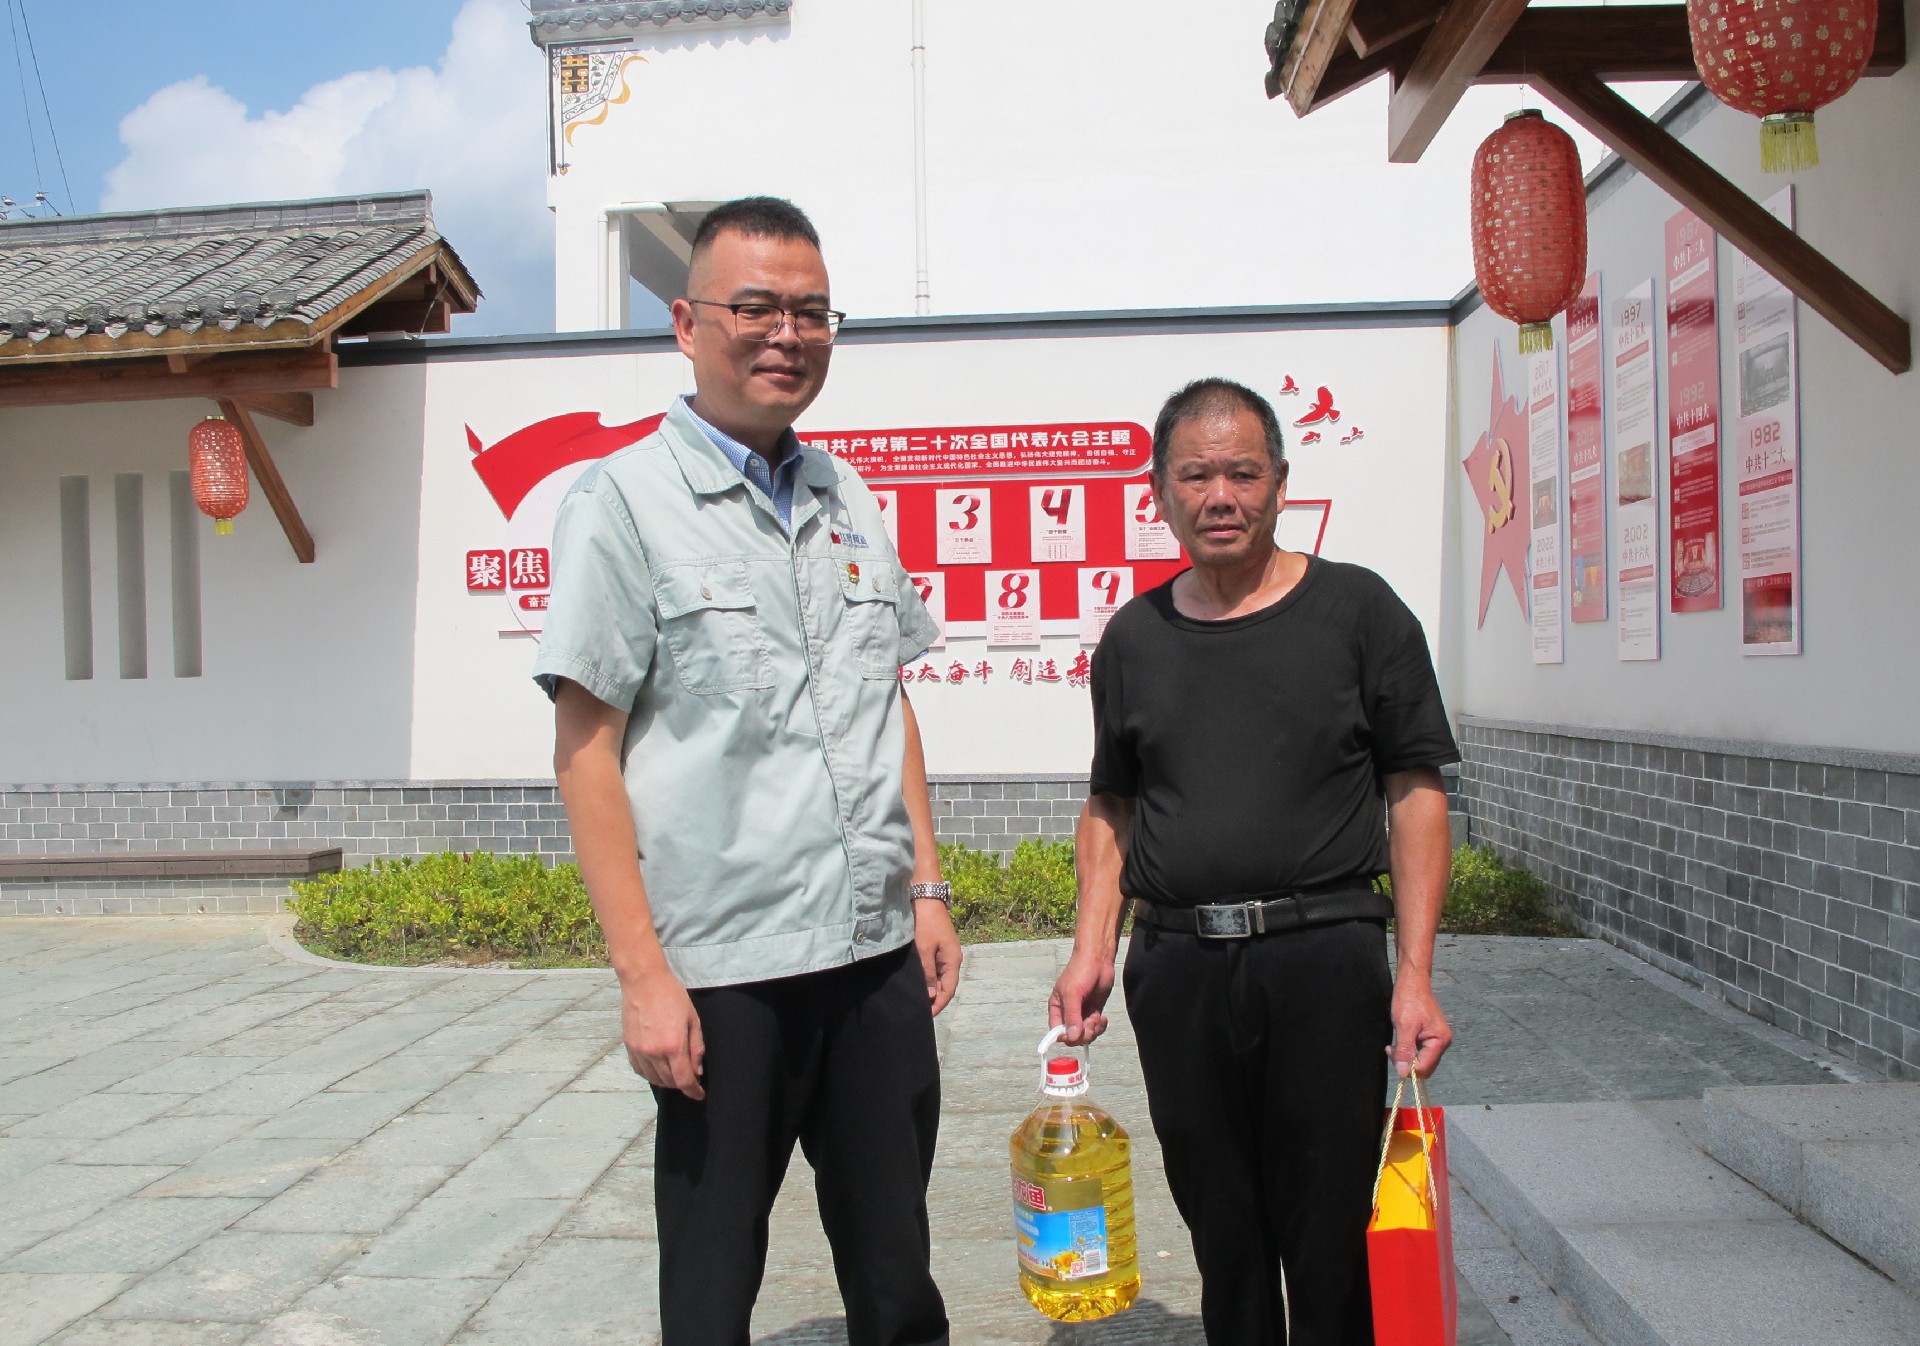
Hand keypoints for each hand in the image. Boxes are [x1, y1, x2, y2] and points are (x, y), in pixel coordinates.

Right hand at [621, 966, 705, 1099]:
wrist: (644, 981)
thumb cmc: (672, 996)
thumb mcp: (693, 1019)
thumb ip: (696, 1048)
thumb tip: (697, 1071)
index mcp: (673, 1045)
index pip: (684, 1080)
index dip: (693, 1091)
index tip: (699, 1094)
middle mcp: (654, 1052)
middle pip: (669, 1082)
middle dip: (682, 1084)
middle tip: (691, 1079)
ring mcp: (639, 1050)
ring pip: (654, 1079)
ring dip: (666, 1081)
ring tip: (676, 1074)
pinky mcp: (629, 1046)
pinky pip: (640, 1070)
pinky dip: (650, 1074)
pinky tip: (658, 1068)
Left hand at [915, 899, 961, 1015]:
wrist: (925, 898)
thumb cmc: (925, 924)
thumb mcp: (924, 950)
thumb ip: (928, 974)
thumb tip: (932, 996)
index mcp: (953, 961)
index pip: (949, 990)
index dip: (938, 1004)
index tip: (927, 1016)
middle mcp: (952, 959)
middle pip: (946, 985)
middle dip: (935, 999)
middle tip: (920, 1010)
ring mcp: (946, 953)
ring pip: (941, 977)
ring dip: (932, 989)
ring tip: (918, 999)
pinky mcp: (938, 947)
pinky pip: (936, 968)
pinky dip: (930, 978)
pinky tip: (920, 982)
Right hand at [1048, 949, 1115, 1045]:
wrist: (1099, 959)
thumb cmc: (1080, 971)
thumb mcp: (1072, 993)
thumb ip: (1072, 1016)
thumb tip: (1072, 1037)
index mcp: (1057, 1009)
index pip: (1057, 1032)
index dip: (1066, 1037)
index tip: (1077, 1033)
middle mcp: (1068, 1013)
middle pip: (1073, 1036)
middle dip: (1083, 1034)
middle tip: (1092, 1022)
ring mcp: (1082, 1014)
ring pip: (1085, 1034)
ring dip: (1093, 1030)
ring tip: (1098, 1018)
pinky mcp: (1094, 1012)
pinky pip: (1095, 1029)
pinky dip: (1100, 1027)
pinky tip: (1103, 1018)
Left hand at [1389, 973, 1451, 1078]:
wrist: (1412, 982)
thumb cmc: (1409, 1000)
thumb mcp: (1404, 1026)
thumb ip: (1405, 1050)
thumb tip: (1403, 1073)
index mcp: (1440, 1040)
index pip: (1425, 1067)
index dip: (1408, 1067)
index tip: (1392, 1053)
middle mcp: (1442, 1042)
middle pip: (1424, 1066)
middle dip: (1406, 1062)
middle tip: (1391, 1049)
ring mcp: (1437, 1039)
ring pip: (1421, 1060)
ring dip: (1406, 1056)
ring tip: (1393, 1045)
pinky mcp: (1430, 1036)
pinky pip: (1420, 1051)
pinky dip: (1408, 1050)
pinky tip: (1399, 1042)